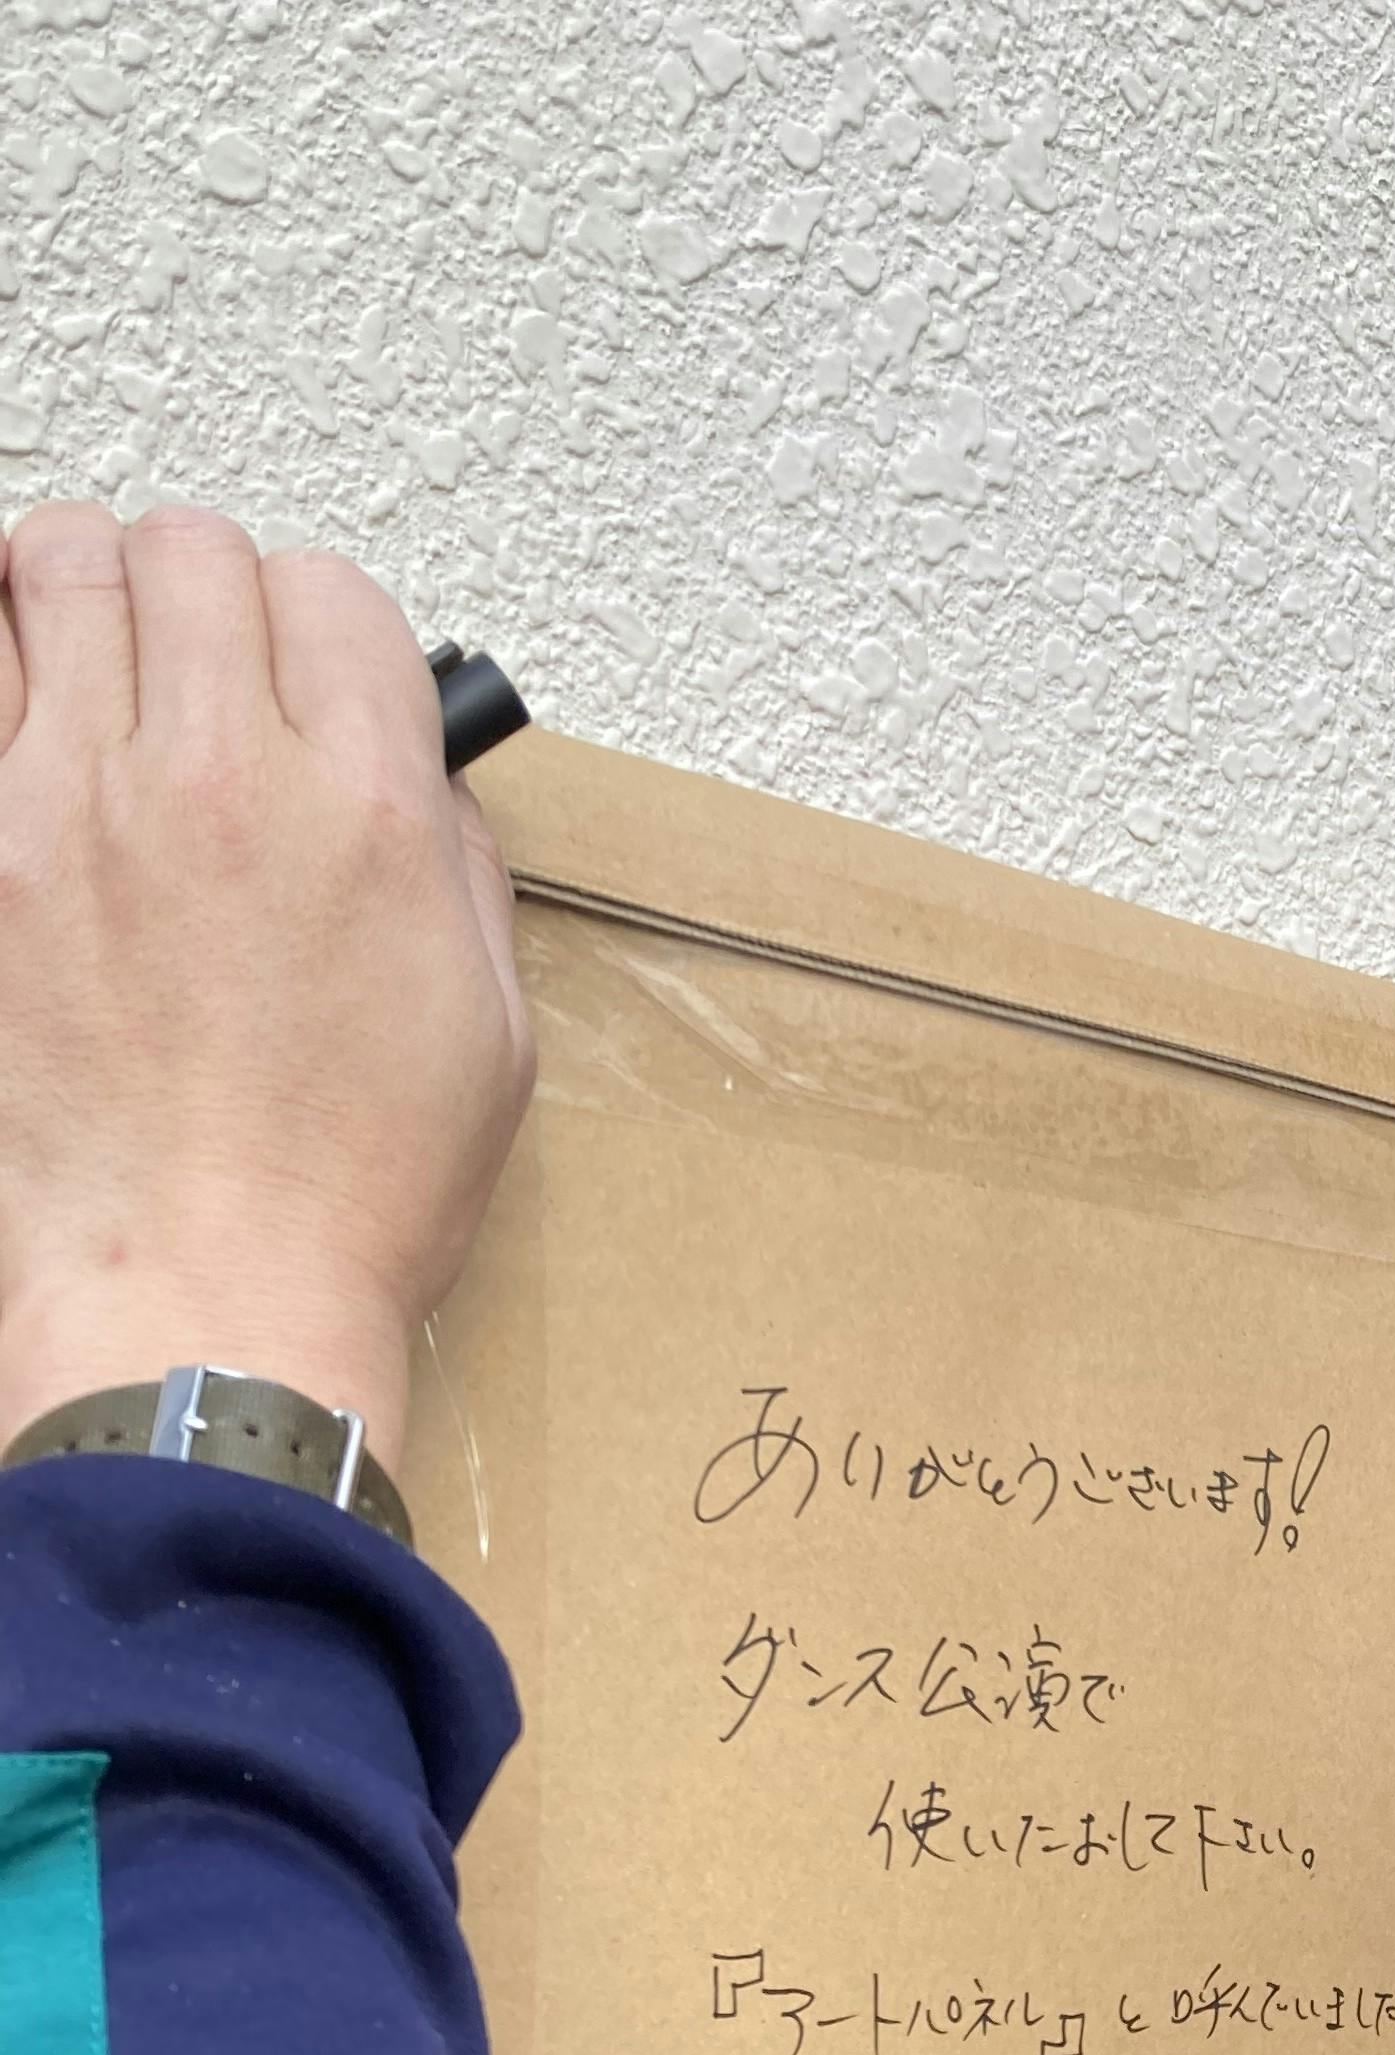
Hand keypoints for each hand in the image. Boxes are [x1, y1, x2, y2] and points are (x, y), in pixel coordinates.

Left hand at [0, 500, 533, 1467]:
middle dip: (206, 595)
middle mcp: (216, 778)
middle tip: (202, 668)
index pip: (334, 594)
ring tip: (95, 664)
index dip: (326, 632)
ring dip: (86, 596)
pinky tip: (28, 723)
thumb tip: (416, 785)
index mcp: (365, 814)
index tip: (312, 685)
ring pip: (57, 563)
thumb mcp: (487, 1034)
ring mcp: (72, 804)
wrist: (203, 1303)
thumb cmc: (341, 1201)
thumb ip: (455, 873)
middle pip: (193, 550)